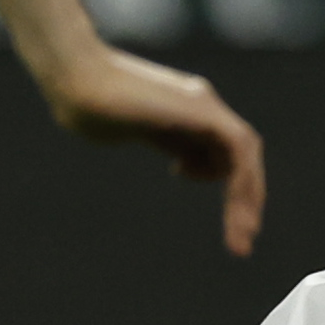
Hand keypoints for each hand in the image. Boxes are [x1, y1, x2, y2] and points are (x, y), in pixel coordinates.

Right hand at [38, 41, 269, 255]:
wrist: (78, 83)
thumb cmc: (89, 108)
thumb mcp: (134, 130)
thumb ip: (160, 138)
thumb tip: (180, 159)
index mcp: (185, 109)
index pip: (222, 148)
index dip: (224, 181)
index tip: (226, 220)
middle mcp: (201, 103)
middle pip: (239, 152)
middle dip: (244, 197)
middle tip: (241, 241)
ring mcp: (204, 103)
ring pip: (245, 153)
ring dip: (246, 198)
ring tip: (239, 237)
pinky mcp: (202, 109)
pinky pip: (239, 148)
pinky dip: (241, 182)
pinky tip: (231, 212)